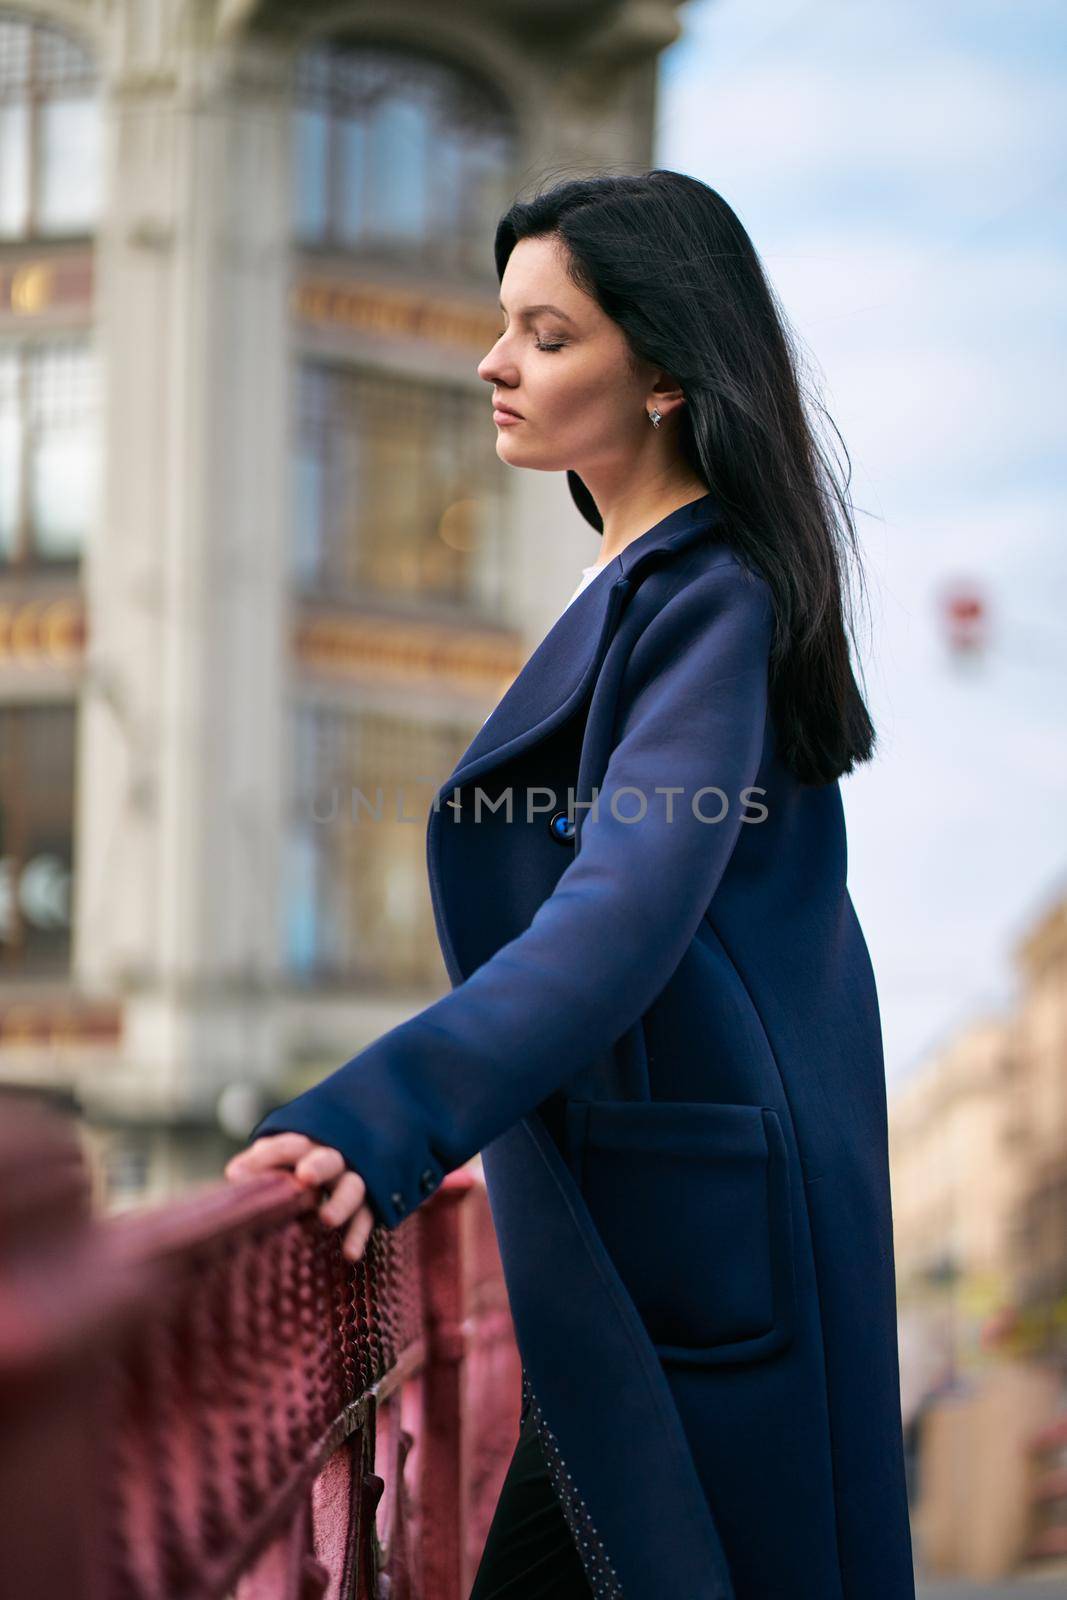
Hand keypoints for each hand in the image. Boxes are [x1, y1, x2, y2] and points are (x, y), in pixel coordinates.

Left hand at [224, 1132, 375, 1263]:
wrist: (340, 1170)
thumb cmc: (297, 1170)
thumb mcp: (277, 1163)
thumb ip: (257, 1166)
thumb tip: (234, 1174)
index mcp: (306, 1147)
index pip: (289, 1147)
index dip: (266, 1158)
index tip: (240, 1174)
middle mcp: (333, 1161)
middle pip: (328, 1160)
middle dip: (318, 1167)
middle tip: (306, 1178)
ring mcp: (351, 1182)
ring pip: (353, 1187)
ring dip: (341, 1202)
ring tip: (326, 1219)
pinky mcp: (367, 1206)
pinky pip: (366, 1218)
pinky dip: (359, 1235)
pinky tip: (349, 1254)